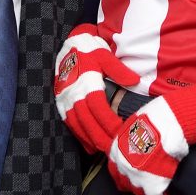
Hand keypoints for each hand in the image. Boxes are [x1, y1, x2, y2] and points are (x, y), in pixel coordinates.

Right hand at [53, 24, 139, 153]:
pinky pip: (69, 123)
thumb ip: (119, 70)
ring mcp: (65, 99)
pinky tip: (88, 145)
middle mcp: (72, 94)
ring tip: (103, 150)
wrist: (68, 43)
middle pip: (87, 121)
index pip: (98, 108)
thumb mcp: (104, 54)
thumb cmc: (88, 48)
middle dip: (100, 137)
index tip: (121, 131)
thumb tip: (134, 82)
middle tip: (114, 150)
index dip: (109, 121)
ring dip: (89, 139)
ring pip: (77, 125)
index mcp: (85, 82)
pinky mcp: (61, 102)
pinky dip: (79, 135)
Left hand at [107, 86, 195, 194]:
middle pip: (125, 183)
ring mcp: (136, 177)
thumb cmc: (154, 118)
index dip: (122, 174)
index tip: (128, 178)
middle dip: (132, 185)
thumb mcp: (135, 126)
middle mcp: (122, 166)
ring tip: (154, 194)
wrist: (166, 123)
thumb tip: (139, 143)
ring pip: (139, 192)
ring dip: (146, 193)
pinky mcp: (152, 185)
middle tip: (141, 186)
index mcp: (116, 150)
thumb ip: (132, 139)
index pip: (115, 169)